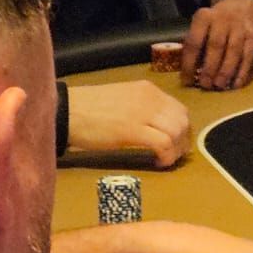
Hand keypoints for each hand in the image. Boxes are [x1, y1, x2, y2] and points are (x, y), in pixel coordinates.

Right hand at [64, 81, 190, 167]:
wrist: (69, 110)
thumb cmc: (91, 109)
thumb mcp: (125, 101)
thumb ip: (145, 109)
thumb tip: (160, 127)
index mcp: (147, 90)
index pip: (180, 110)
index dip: (183, 131)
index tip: (176, 145)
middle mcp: (149, 97)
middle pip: (182, 121)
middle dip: (182, 143)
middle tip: (172, 156)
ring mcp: (142, 112)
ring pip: (177, 132)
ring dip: (175, 151)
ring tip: (163, 159)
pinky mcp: (134, 129)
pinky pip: (164, 144)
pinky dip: (166, 157)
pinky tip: (156, 162)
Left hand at [181, 0, 252, 89]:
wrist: (246, 6)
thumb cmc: (218, 23)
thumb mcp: (205, 25)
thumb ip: (198, 44)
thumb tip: (191, 72)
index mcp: (204, 17)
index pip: (194, 41)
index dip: (189, 63)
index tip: (187, 81)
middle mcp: (222, 20)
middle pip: (215, 46)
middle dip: (209, 68)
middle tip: (205, 85)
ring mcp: (240, 28)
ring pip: (233, 52)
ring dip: (225, 71)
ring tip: (219, 86)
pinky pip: (247, 58)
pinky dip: (241, 73)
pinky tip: (235, 84)